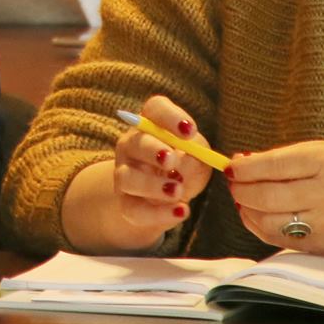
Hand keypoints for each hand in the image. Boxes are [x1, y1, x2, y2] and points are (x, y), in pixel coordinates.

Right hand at [96, 94, 216, 241]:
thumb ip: (196, 155)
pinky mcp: (126, 204)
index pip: (155, 109)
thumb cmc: (186, 168)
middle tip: (171, 161)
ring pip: (127, 177)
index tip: (189, 131)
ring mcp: (125, 175)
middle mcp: (133, 145)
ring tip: (177, 191)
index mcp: (153, 125)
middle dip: (153, 150)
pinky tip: (181, 212)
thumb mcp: (198, 157)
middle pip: (136, 142)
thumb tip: (187, 157)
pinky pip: (134, 210)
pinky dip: (158, 213)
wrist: (167, 200)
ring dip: (152, 184)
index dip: (170, 117)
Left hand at [228, 140, 323, 253]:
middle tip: (233, 183)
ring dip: (246, 209)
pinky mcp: (322, 244)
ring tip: (243, 199)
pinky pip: (278, 238)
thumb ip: (279, 158)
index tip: (230, 167)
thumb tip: (238, 164)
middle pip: (267, 196)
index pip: (273, 165)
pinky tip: (255, 215)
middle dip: (241, 190)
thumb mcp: (318, 152)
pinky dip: (259, 226)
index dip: (244, 168)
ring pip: (269, 221)